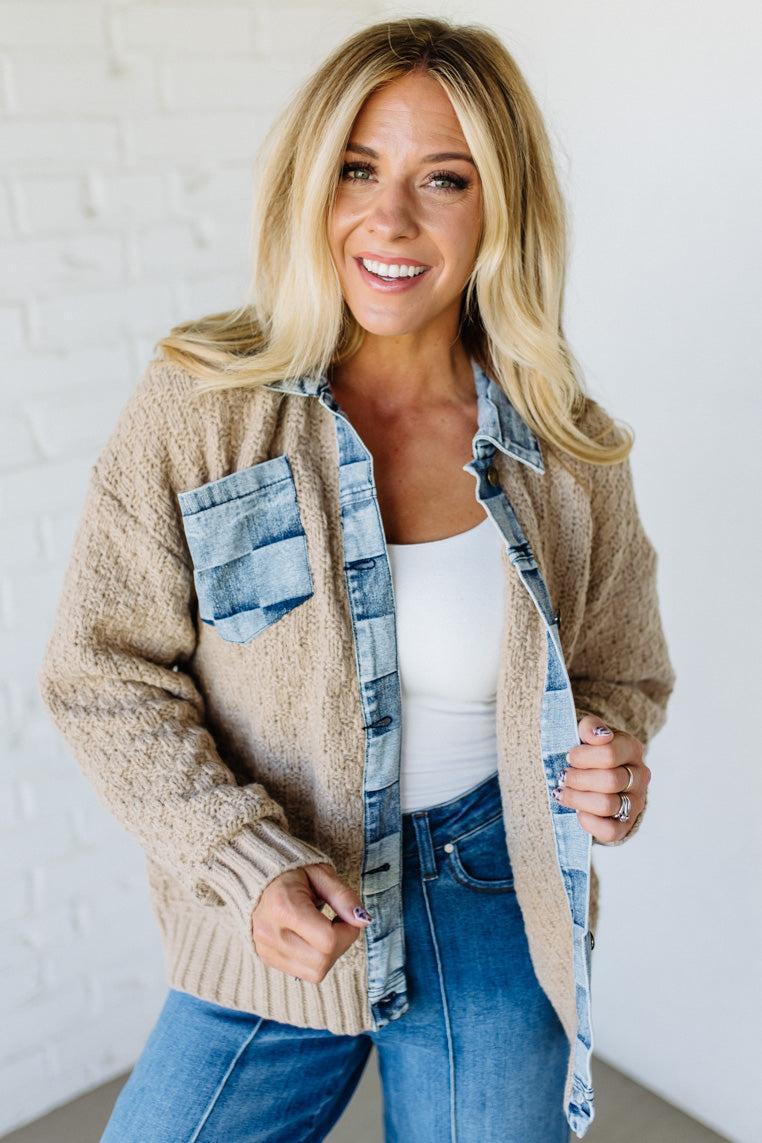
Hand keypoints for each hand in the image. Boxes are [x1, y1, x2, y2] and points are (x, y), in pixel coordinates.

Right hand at [250, 862, 372, 982]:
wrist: (257, 876)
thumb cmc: (291, 871)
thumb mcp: (321, 874)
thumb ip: (343, 896)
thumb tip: (363, 920)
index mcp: (283, 907)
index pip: (328, 940)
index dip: (348, 932)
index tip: (348, 917)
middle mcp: (271, 933)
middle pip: (322, 962)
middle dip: (340, 945)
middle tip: (338, 923)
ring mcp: (266, 949)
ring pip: (314, 973)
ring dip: (329, 955)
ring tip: (324, 930)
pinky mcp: (266, 958)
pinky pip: (302, 972)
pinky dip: (314, 959)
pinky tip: (311, 938)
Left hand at [553, 714, 650, 843]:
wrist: (596, 774)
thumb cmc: (589, 752)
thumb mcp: (587, 733)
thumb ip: (590, 727)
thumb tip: (598, 735)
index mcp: (631, 749)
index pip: (609, 754)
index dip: (583, 757)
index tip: (569, 757)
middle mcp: (639, 776)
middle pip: (609, 781)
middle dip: (577, 779)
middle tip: (562, 776)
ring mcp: (635, 802)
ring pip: (608, 805)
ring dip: (578, 799)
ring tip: (563, 792)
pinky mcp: (626, 825)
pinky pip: (611, 831)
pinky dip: (590, 823)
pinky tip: (578, 813)